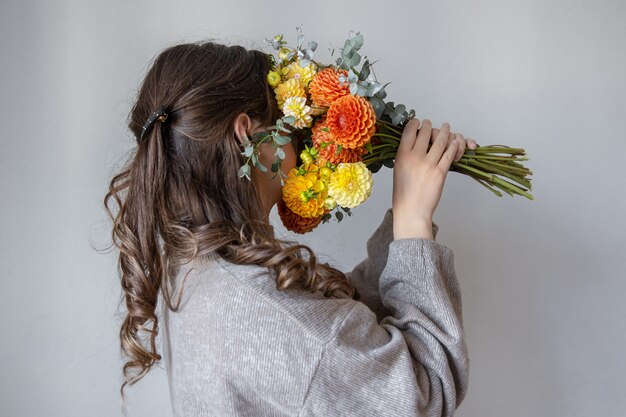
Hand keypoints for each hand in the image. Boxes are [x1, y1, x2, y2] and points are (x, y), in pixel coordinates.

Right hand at [392, 118, 473, 239]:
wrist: (412, 211)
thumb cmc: (403, 194)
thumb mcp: (398, 171)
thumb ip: (405, 156)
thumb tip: (413, 144)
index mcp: (401, 156)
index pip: (409, 132)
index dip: (415, 123)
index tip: (418, 122)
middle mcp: (414, 158)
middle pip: (426, 133)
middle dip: (430, 126)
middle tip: (432, 124)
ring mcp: (428, 164)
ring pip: (440, 141)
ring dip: (445, 132)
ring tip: (446, 128)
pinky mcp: (441, 172)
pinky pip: (449, 154)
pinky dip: (453, 146)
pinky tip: (454, 143)